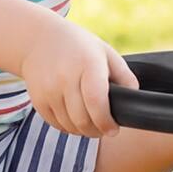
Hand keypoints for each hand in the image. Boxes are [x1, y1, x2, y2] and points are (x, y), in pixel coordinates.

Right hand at [18, 18, 138, 136]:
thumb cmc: (78, 47)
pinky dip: (68, 127)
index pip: (97, 102)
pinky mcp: (38, 99)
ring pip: (70, 126)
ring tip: (91, 124)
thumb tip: (134, 98)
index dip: (106, 122)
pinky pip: (56, 124)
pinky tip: (75, 119)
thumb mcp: (105, 53)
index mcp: (88, 65)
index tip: (113, 129)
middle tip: (104, 129)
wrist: (38, 39)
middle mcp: (66, 78)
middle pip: (83, 120)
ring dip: (83, 131)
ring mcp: (49, 90)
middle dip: (97, 131)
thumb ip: (124, 76)